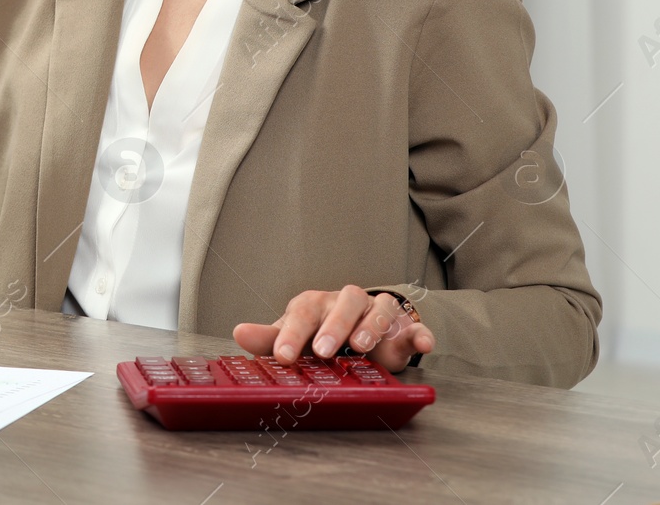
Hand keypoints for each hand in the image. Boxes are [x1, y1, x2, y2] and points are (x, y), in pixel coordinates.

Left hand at [232, 285, 434, 372]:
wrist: (361, 330)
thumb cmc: (322, 334)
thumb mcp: (297, 337)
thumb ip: (271, 339)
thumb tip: (238, 333)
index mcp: (318, 304)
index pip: (303, 311)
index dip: (292, 333)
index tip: (283, 357)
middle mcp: (348, 303)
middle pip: (344, 303)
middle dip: (333, 326)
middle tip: (323, 351)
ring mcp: (378, 313)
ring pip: (378, 309)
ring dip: (371, 327)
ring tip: (362, 348)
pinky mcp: (405, 329)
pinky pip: (416, 328)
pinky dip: (420, 334)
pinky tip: (421, 344)